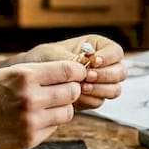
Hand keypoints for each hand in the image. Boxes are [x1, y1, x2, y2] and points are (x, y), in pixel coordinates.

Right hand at [0, 61, 86, 148]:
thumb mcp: (3, 75)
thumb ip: (33, 74)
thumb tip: (66, 75)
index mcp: (24, 75)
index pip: (69, 71)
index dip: (76, 73)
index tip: (75, 75)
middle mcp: (31, 97)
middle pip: (72, 92)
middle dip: (69, 91)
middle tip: (59, 92)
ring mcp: (32, 120)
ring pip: (67, 112)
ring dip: (61, 108)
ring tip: (45, 107)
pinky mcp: (30, 139)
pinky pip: (53, 128)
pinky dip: (48, 124)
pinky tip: (31, 120)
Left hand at [9, 35, 126, 110]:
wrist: (28, 80)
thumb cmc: (40, 60)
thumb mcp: (54, 54)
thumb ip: (72, 60)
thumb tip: (87, 69)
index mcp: (97, 46)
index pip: (116, 52)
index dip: (108, 58)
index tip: (93, 62)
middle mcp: (102, 65)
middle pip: (120, 72)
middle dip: (105, 76)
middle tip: (87, 78)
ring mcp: (99, 82)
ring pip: (114, 89)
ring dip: (100, 90)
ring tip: (80, 88)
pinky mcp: (91, 97)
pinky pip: (100, 101)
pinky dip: (90, 99)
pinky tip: (76, 97)